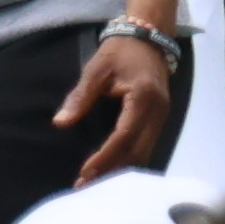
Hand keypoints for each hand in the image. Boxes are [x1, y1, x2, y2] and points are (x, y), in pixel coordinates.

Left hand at [57, 28, 172, 186]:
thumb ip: (80, 97)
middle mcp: (159, 110)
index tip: (84, 172)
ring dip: (122, 168)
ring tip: (96, 182)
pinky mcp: (160, 117)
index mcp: (143, 98)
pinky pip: (148, 145)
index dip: (105, 157)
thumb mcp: (96, 70)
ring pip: (145, 151)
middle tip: (85, 186)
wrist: (149, 37)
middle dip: (112, 170)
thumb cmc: (120, 52)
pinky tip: (114, 168)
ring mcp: (163, 115)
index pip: (124, 136)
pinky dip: (131, 159)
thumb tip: (61, 123)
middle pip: (138, 150)